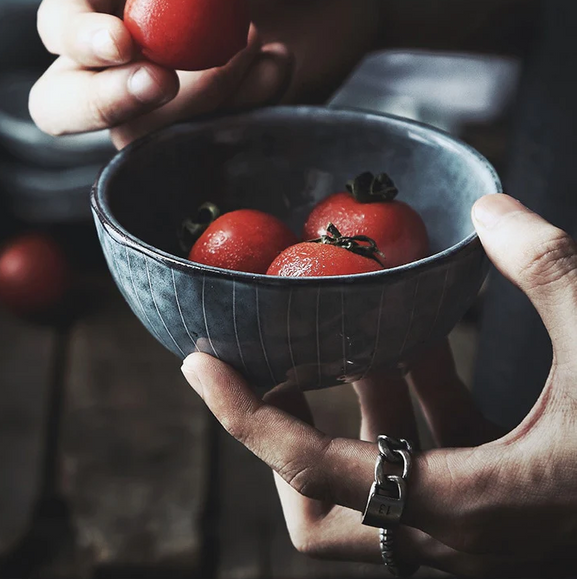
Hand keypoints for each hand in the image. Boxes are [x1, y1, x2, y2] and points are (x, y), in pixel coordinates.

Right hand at [30, 0, 377, 147]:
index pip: (62, 23)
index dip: (80, 40)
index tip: (127, 43)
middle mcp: (125, 47)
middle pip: (65, 102)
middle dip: (105, 102)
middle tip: (164, 81)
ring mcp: (165, 95)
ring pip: (142, 132)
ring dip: (203, 96)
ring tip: (256, 38)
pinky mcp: (209, 124)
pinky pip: (208, 141)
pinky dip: (247, 107)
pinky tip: (279, 62)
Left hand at [181, 194, 576, 576]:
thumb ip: (549, 270)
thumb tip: (490, 208)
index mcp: (469, 507)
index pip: (319, 475)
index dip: (249, 421)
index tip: (201, 366)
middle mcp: (457, 535)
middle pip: (320, 513)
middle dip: (296, 431)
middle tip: (294, 356)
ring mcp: (474, 528)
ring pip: (370, 482)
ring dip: (363, 404)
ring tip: (376, 333)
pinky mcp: (493, 504)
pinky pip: (422, 460)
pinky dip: (411, 406)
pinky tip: (429, 347)